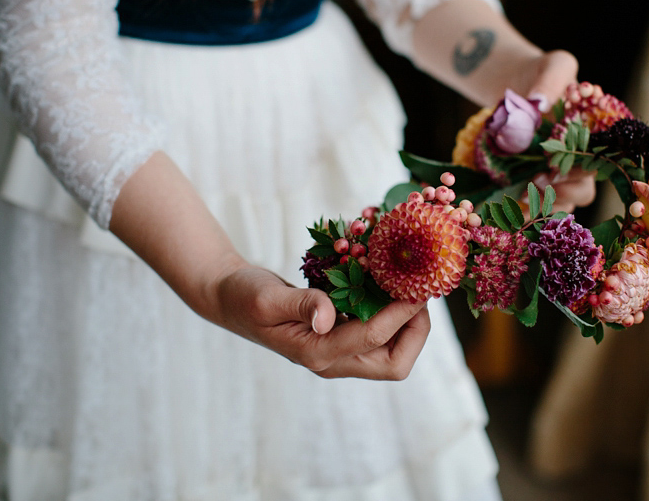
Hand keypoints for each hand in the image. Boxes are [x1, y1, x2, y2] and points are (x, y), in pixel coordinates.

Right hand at [206, 265, 431, 379]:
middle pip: (394, 364)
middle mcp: (332, 360)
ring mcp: (337, 352)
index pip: (372, 338)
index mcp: (316, 353)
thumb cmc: (244, 296)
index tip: (417, 287)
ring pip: (391, 352)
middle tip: (418, 292)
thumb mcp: (267, 297)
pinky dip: (393, 313)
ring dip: (408, 322)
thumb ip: (301, 304)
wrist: (230, 299)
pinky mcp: (339, 338)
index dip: (401, 313)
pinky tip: (392, 284)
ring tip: (411, 286)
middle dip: (415, 330)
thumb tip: (328, 317)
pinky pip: (378, 335)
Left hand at [523, 50, 596, 212]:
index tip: (559, 167)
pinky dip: (529, 209)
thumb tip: (538, 103)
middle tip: (539, 181)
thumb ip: (552, 80)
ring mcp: (557, 173)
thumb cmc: (544, 73)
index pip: (598, 163)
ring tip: (525, 198)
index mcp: (594, 137)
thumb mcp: (555, 65)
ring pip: (563, 204)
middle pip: (584, 190)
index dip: (582, 170)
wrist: (518, 82)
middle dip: (564, 191)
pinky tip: (513, 206)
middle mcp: (580, 159)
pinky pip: (539, 205)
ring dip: (546, 206)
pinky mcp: (534, 179)